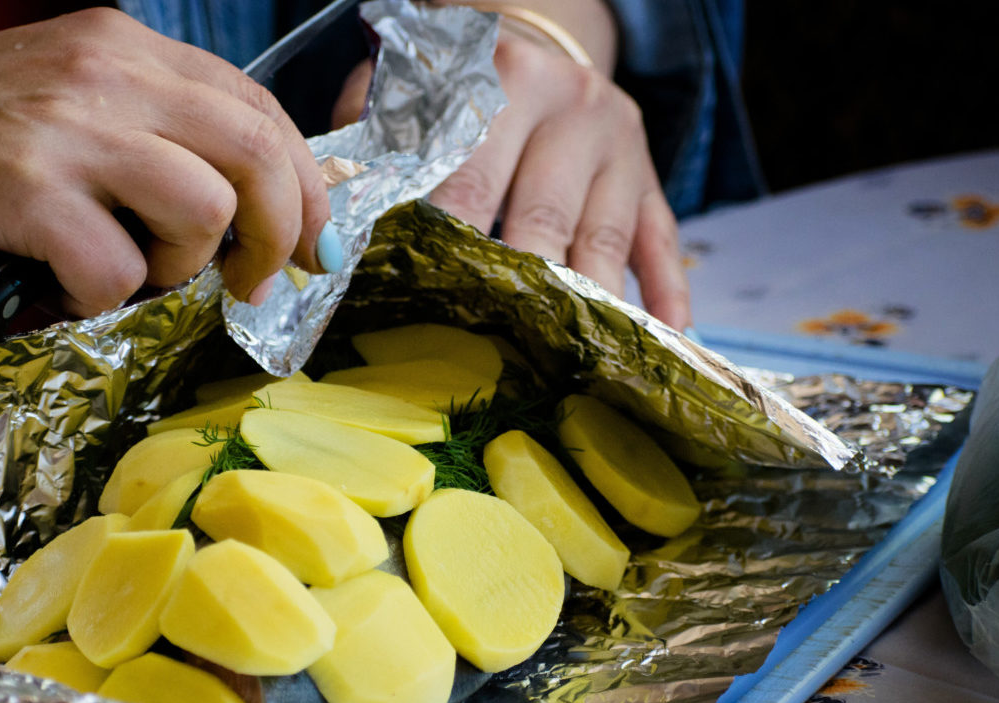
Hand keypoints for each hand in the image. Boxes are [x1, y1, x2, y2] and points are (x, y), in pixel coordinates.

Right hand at [0, 8, 329, 312]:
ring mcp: (61, 127)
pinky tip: (53, 288)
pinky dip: (96, 300)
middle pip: (256, 153)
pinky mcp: (18, 188)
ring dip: (178, 268)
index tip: (314, 246)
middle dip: (281, 234)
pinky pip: (116, 269)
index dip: (306, 185)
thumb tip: (248, 211)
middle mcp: (103, 71)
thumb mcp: (59, 109)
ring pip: (204, 211)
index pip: (259, 109)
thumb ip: (149, 138)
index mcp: (123, 48)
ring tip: (123, 275)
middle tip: (253, 284)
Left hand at [332, 28, 689, 329]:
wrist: (533, 47)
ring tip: (564, 361)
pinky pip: (661, 243)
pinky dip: (665, 293)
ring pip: (603, 236)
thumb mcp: (407, 88)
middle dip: (517, 283)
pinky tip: (665, 337)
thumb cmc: (453, 89)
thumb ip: (370, 138)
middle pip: (541, 212)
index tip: (426, 293)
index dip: (448, 236)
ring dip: (584, 301)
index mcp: (502, 80)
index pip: (470, 173)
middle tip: (492, 345)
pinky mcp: (650, 179)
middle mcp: (570, 108)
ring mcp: (619, 146)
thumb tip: (333, 213)